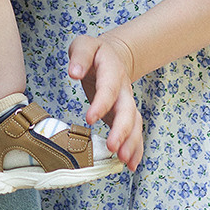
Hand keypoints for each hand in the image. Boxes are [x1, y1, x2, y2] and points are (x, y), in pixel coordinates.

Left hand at [67, 30, 143, 169]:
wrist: (115, 56)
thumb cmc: (94, 53)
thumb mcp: (84, 45)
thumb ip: (79, 55)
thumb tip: (74, 72)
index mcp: (112, 70)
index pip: (108, 88)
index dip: (101, 104)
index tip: (90, 118)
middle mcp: (123, 89)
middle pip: (128, 110)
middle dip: (122, 130)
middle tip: (112, 147)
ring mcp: (127, 103)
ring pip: (135, 124)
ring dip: (131, 143)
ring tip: (124, 161)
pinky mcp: (125, 116)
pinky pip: (135, 133)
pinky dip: (136, 149)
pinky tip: (131, 164)